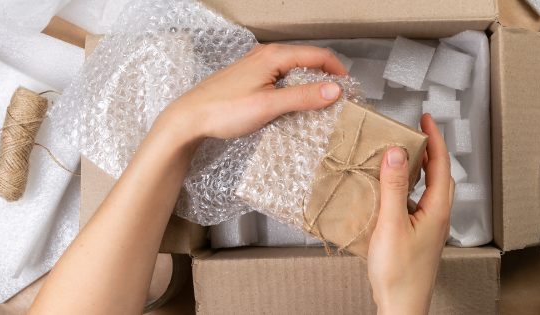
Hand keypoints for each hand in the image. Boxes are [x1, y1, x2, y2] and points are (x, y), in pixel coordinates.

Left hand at [155, 43, 347, 143]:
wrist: (189, 118)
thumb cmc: (222, 110)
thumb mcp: (268, 106)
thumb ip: (303, 97)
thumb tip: (333, 90)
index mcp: (274, 56)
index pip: (318, 55)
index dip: (339, 72)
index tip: (350, 90)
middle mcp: (266, 56)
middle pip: (308, 61)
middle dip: (327, 79)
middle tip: (339, 101)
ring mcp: (257, 67)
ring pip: (294, 71)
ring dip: (310, 86)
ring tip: (320, 107)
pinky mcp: (251, 79)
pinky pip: (281, 79)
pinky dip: (294, 91)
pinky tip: (294, 108)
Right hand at [367, 113, 454, 314]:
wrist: (401, 306)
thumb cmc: (398, 274)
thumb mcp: (391, 225)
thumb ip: (393, 188)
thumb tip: (396, 153)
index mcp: (437, 210)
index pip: (440, 165)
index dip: (434, 139)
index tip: (426, 119)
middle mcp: (438, 217)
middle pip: (439, 175)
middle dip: (429, 150)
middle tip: (416, 132)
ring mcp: (429, 228)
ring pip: (429, 189)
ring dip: (419, 169)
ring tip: (402, 156)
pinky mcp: (418, 237)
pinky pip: (418, 203)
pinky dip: (408, 188)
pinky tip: (392, 192)